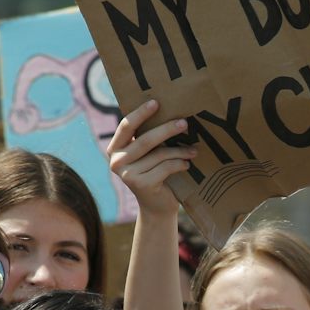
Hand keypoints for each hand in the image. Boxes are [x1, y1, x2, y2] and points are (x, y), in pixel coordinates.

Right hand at [105, 100, 194, 217]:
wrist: (157, 206)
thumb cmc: (155, 174)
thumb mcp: (148, 154)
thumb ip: (148, 138)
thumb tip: (170, 111)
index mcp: (115, 148)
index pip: (126, 126)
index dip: (141, 113)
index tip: (156, 102)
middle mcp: (116, 161)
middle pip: (145, 139)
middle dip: (167, 129)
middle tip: (184, 122)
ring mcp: (127, 174)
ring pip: (159, 154)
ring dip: (180, 150)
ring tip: (194, 150)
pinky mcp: (141, 184)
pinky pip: (165, 167)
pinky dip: (179, 164)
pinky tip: (187, 164)